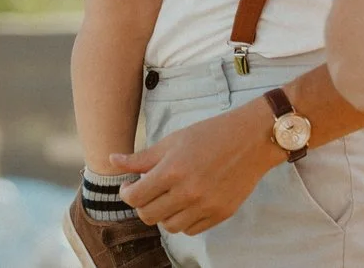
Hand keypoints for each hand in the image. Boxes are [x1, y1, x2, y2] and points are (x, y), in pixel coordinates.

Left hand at [113, 100, 282, 233]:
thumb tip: (112, 160)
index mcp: (172, 170)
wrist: (251, 139)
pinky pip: (191, 229)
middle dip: (142, 205)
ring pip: (169, 227)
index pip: (135, 197)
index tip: (129, 186)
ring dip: (163, 214)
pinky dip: (183, 220)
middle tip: (146, 192)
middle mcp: (187, 192)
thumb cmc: (211, 134)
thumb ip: (141, 157)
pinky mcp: (220, 214)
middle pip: (148, 216)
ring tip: (168, 197)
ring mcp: (205, 206)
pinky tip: (186, 203)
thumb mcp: (173, 141)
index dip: (126, 193)